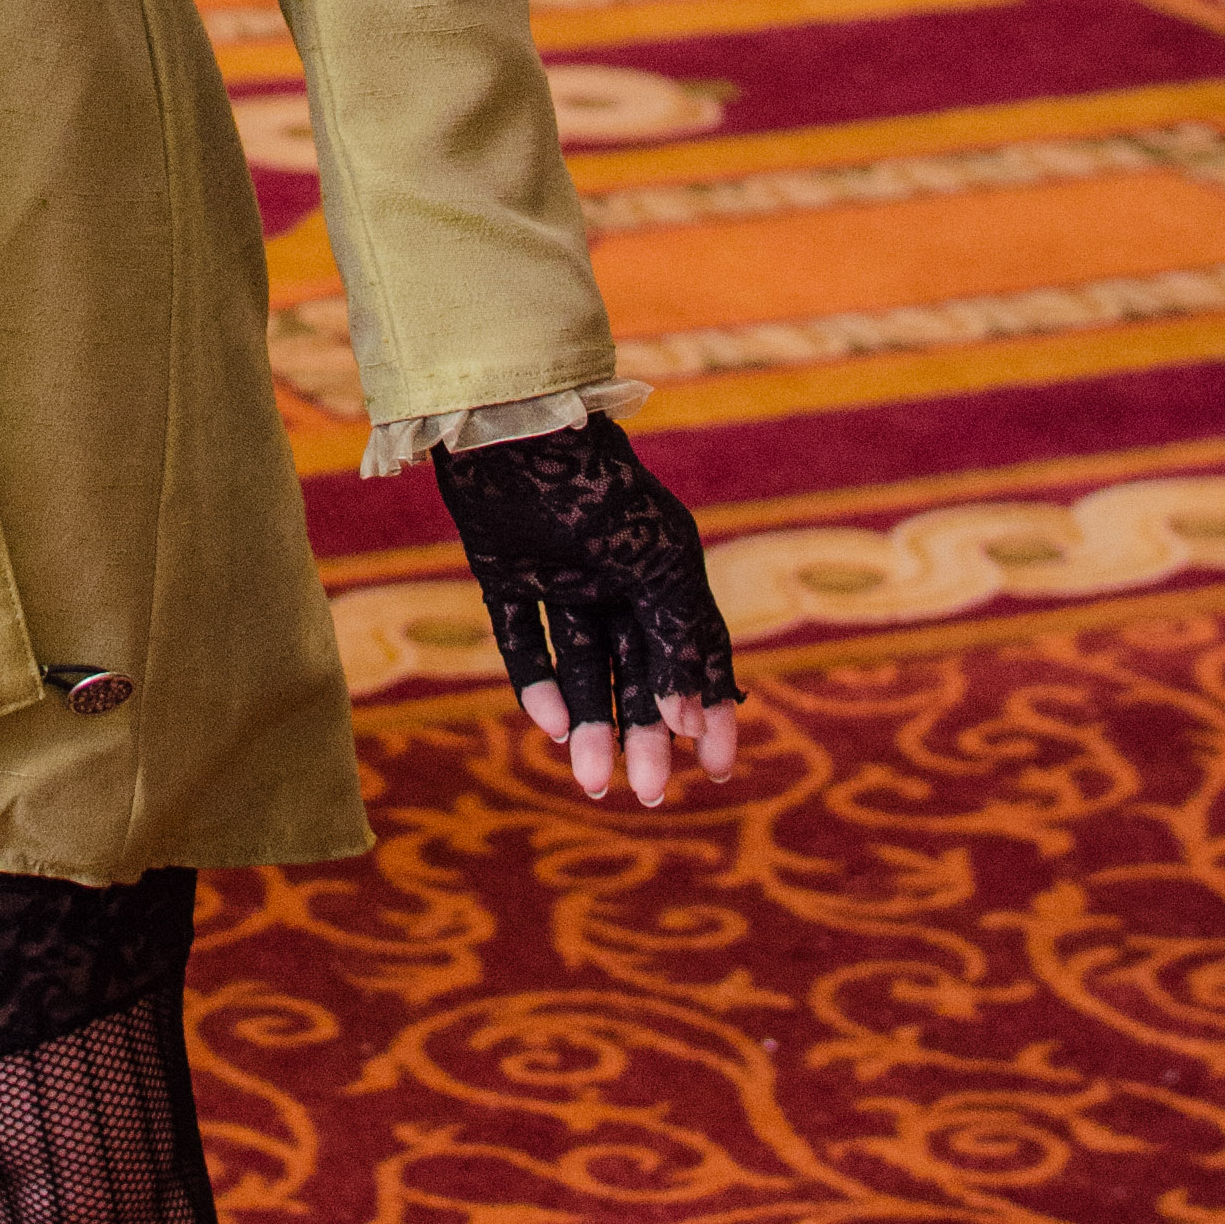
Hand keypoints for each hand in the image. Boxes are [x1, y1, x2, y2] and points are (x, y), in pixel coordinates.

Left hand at [435, 413, 741, 809]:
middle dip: (646, 734)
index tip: (718, 770)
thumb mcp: (655, 565)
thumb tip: (690, 719)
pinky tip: (552, 726)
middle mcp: (615, 576)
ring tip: (591, 782)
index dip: (711, 707)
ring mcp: (560, 577)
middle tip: (650, 794)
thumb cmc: (597, 489)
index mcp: (666, 568)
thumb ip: (678, 638)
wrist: (511, 429)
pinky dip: (538, 685)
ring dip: (592, 725)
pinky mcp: (506, 575)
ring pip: (583, 667)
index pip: (698, 652)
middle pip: (637, 671)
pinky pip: (526, 642)